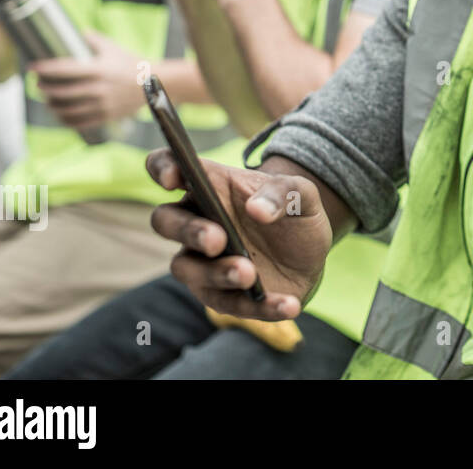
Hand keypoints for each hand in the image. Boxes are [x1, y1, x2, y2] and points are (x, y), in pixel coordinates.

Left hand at [30, 30, 145, 128]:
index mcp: (99, 70)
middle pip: (62, 92)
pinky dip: (66, 120)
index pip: (65, 69)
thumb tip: (78, 32)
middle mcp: (99, 88)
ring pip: (68, 109)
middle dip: (45, 88)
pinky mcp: (106, 116)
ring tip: (47, 100)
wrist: (155, 84)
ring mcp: (102, 104)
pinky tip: (59, 115)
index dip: (45, 69)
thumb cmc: (132, 64)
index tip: (32, 67)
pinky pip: (80, 122)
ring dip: (53, 105)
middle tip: (38, 84)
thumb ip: (94, 40)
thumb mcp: (113, 48)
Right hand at [146, 149, 333, 320]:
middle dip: (187, 230)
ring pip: (188, 269)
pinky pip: (231, 305)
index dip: (162, 167)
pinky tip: (288, 304)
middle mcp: (196, 223)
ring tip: (248, 273)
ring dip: (216, 273)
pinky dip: (260, 306)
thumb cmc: (293, 213)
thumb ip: (284, 192)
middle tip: (217, 239)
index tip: (173, 179)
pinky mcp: (222, 297)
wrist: (310, 252)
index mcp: (209, 187)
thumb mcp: (301, 194)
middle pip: (166, 221)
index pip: (168, 167)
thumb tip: (257, 209)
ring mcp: (203, 263)